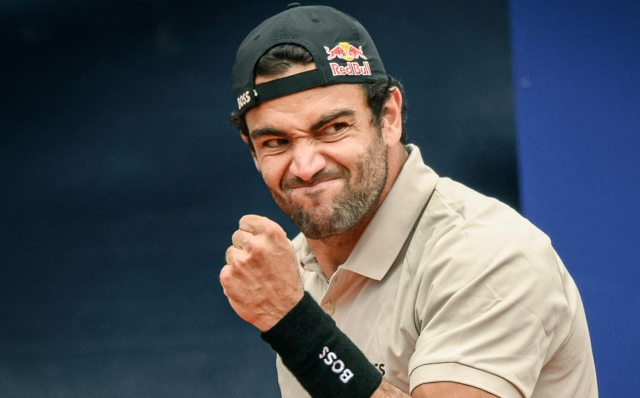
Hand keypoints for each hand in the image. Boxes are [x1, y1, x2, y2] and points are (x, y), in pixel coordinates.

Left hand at [220, 215, 303, 330]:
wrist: (285, 311)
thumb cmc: (287, 280)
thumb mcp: (287, 250)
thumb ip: (269, 236)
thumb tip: (252, 227)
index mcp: (271, 234)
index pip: (246, 221)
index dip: (250, 231)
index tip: (253, 240)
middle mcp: (255, 245)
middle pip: (237, 236)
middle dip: (244, 247)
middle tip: (256, 262)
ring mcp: (239, 261)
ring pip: (230, 253)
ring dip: (238, 262)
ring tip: (253, 276)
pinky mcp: (228, 277)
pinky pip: (226, 271)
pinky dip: (233, 278)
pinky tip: (247, 285)